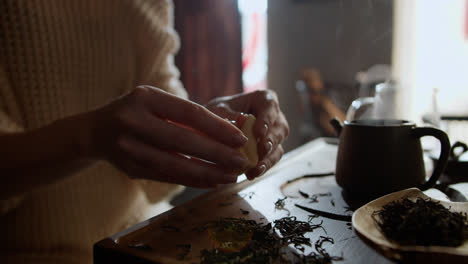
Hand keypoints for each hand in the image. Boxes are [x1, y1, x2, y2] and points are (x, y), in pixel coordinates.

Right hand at [86, 86, 248, 187]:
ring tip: (232, 176)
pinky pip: (168, 177)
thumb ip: (186, 115)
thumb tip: (229, 130)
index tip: (240, 138)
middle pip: (184, 142)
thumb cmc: (137, 111)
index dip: (218, 127)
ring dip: (209, 173)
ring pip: (177, 165)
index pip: (190, 113)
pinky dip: (193, 181)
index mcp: (145, 98)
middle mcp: (134, 122)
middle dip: (218, 154)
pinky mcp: (131, 169)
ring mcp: (129, 148)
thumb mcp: (156, 102)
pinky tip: (212, 181)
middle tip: (242, 161)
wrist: (97, 131)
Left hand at [205, 90, 288, 179]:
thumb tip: (238, 122)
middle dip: (271, 141)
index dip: (267, 119)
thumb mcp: (218, 111)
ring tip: (256, 169)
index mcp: (262, 100)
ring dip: (268, 159)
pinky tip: (252, 174)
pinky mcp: (270, 151)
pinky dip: (263, 167)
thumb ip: (228, 116)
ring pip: (278, 146)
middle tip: (262, 151)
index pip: (270, 106)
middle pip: (279, 128)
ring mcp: (274, 135)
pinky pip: (271, 160)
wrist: (214, 128)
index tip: (259, 132)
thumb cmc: (218, 113)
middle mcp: (273, 116)